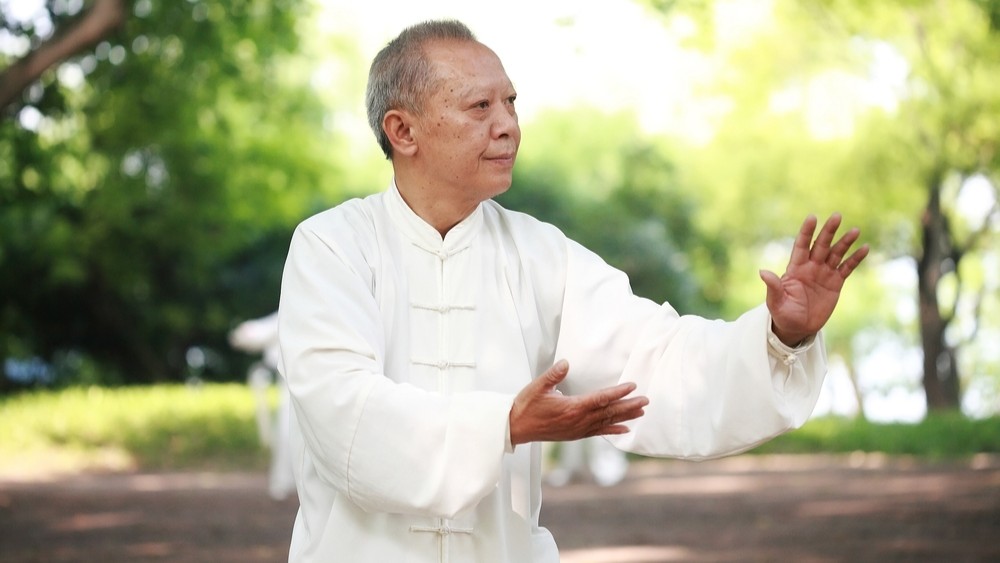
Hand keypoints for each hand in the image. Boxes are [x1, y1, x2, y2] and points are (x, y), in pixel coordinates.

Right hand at [508, 360, 648, 445]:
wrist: (517, 428)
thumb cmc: (527, 405)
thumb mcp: (537, 387)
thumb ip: (553, 375)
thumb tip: (566, 363)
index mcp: (572, 408)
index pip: (600, 399)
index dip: (618, 392)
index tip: (632, 386)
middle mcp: (578, 421)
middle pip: (609, 412)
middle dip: (629, 406)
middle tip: (646, 400)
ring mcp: (578, 430)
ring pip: (607, 423)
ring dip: (625, 417)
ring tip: (641, 412)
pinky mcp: (575, 435)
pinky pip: (598, 432)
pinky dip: (613, 430)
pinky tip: (624, 429)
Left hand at [759, 213, 869, 345]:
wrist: (798, 328)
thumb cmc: (783, 314)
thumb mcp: (776, 302)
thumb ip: (773, 286)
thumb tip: (762, 272)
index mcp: (795, 268)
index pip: (801, 245)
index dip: (806, 232)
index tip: (812, 217)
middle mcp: (811, 266)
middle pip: (821, 245)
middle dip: (828, 231)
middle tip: (837, 216)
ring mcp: (824, 273)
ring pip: (836, 253)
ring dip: (845, 242)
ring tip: (855, 230)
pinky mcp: (836, 282)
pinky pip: (847, 267)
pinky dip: (855, 258)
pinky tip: (865, 248)